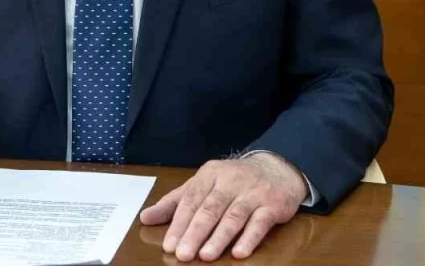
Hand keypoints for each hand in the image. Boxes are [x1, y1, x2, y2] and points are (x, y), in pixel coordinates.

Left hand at [139, 153, 307, 260]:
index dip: (180, 223)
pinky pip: (260, 222)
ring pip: (233, 216)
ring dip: (219, 237)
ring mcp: (253, 193)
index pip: (192, 199)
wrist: (277, 169)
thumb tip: (146, 217)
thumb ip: (175, 202)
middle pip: (211, 208)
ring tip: (206, 256)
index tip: (169, 245)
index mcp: (210, 175)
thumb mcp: (203, 184)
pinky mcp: (272, 205)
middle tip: (183, 254)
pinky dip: (249, 237)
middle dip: (195, 232)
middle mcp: (231, 181)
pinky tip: (239, 252)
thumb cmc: (234, 181)